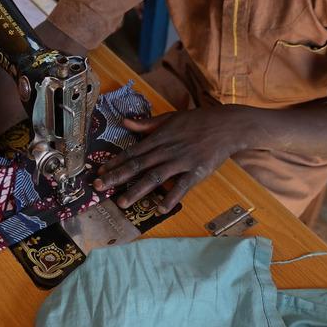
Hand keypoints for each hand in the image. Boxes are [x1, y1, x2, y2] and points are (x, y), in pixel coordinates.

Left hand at [93, 106, 244, 212]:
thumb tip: (124, 122)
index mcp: (159, 138)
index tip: (99, 172)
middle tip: (100, 187)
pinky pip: (181, 186)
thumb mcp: (169, 118)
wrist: (226, 125)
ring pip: (155, 177)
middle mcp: (166, 150)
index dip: (115, 163)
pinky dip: (171, 197)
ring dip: (137, 190)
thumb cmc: (196, 121)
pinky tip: (160, 208)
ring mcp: (181, 161)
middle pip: (138, 165)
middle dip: (117, 177)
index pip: (132, 152)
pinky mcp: (197, 172)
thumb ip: (146, 124)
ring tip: (123, 203)